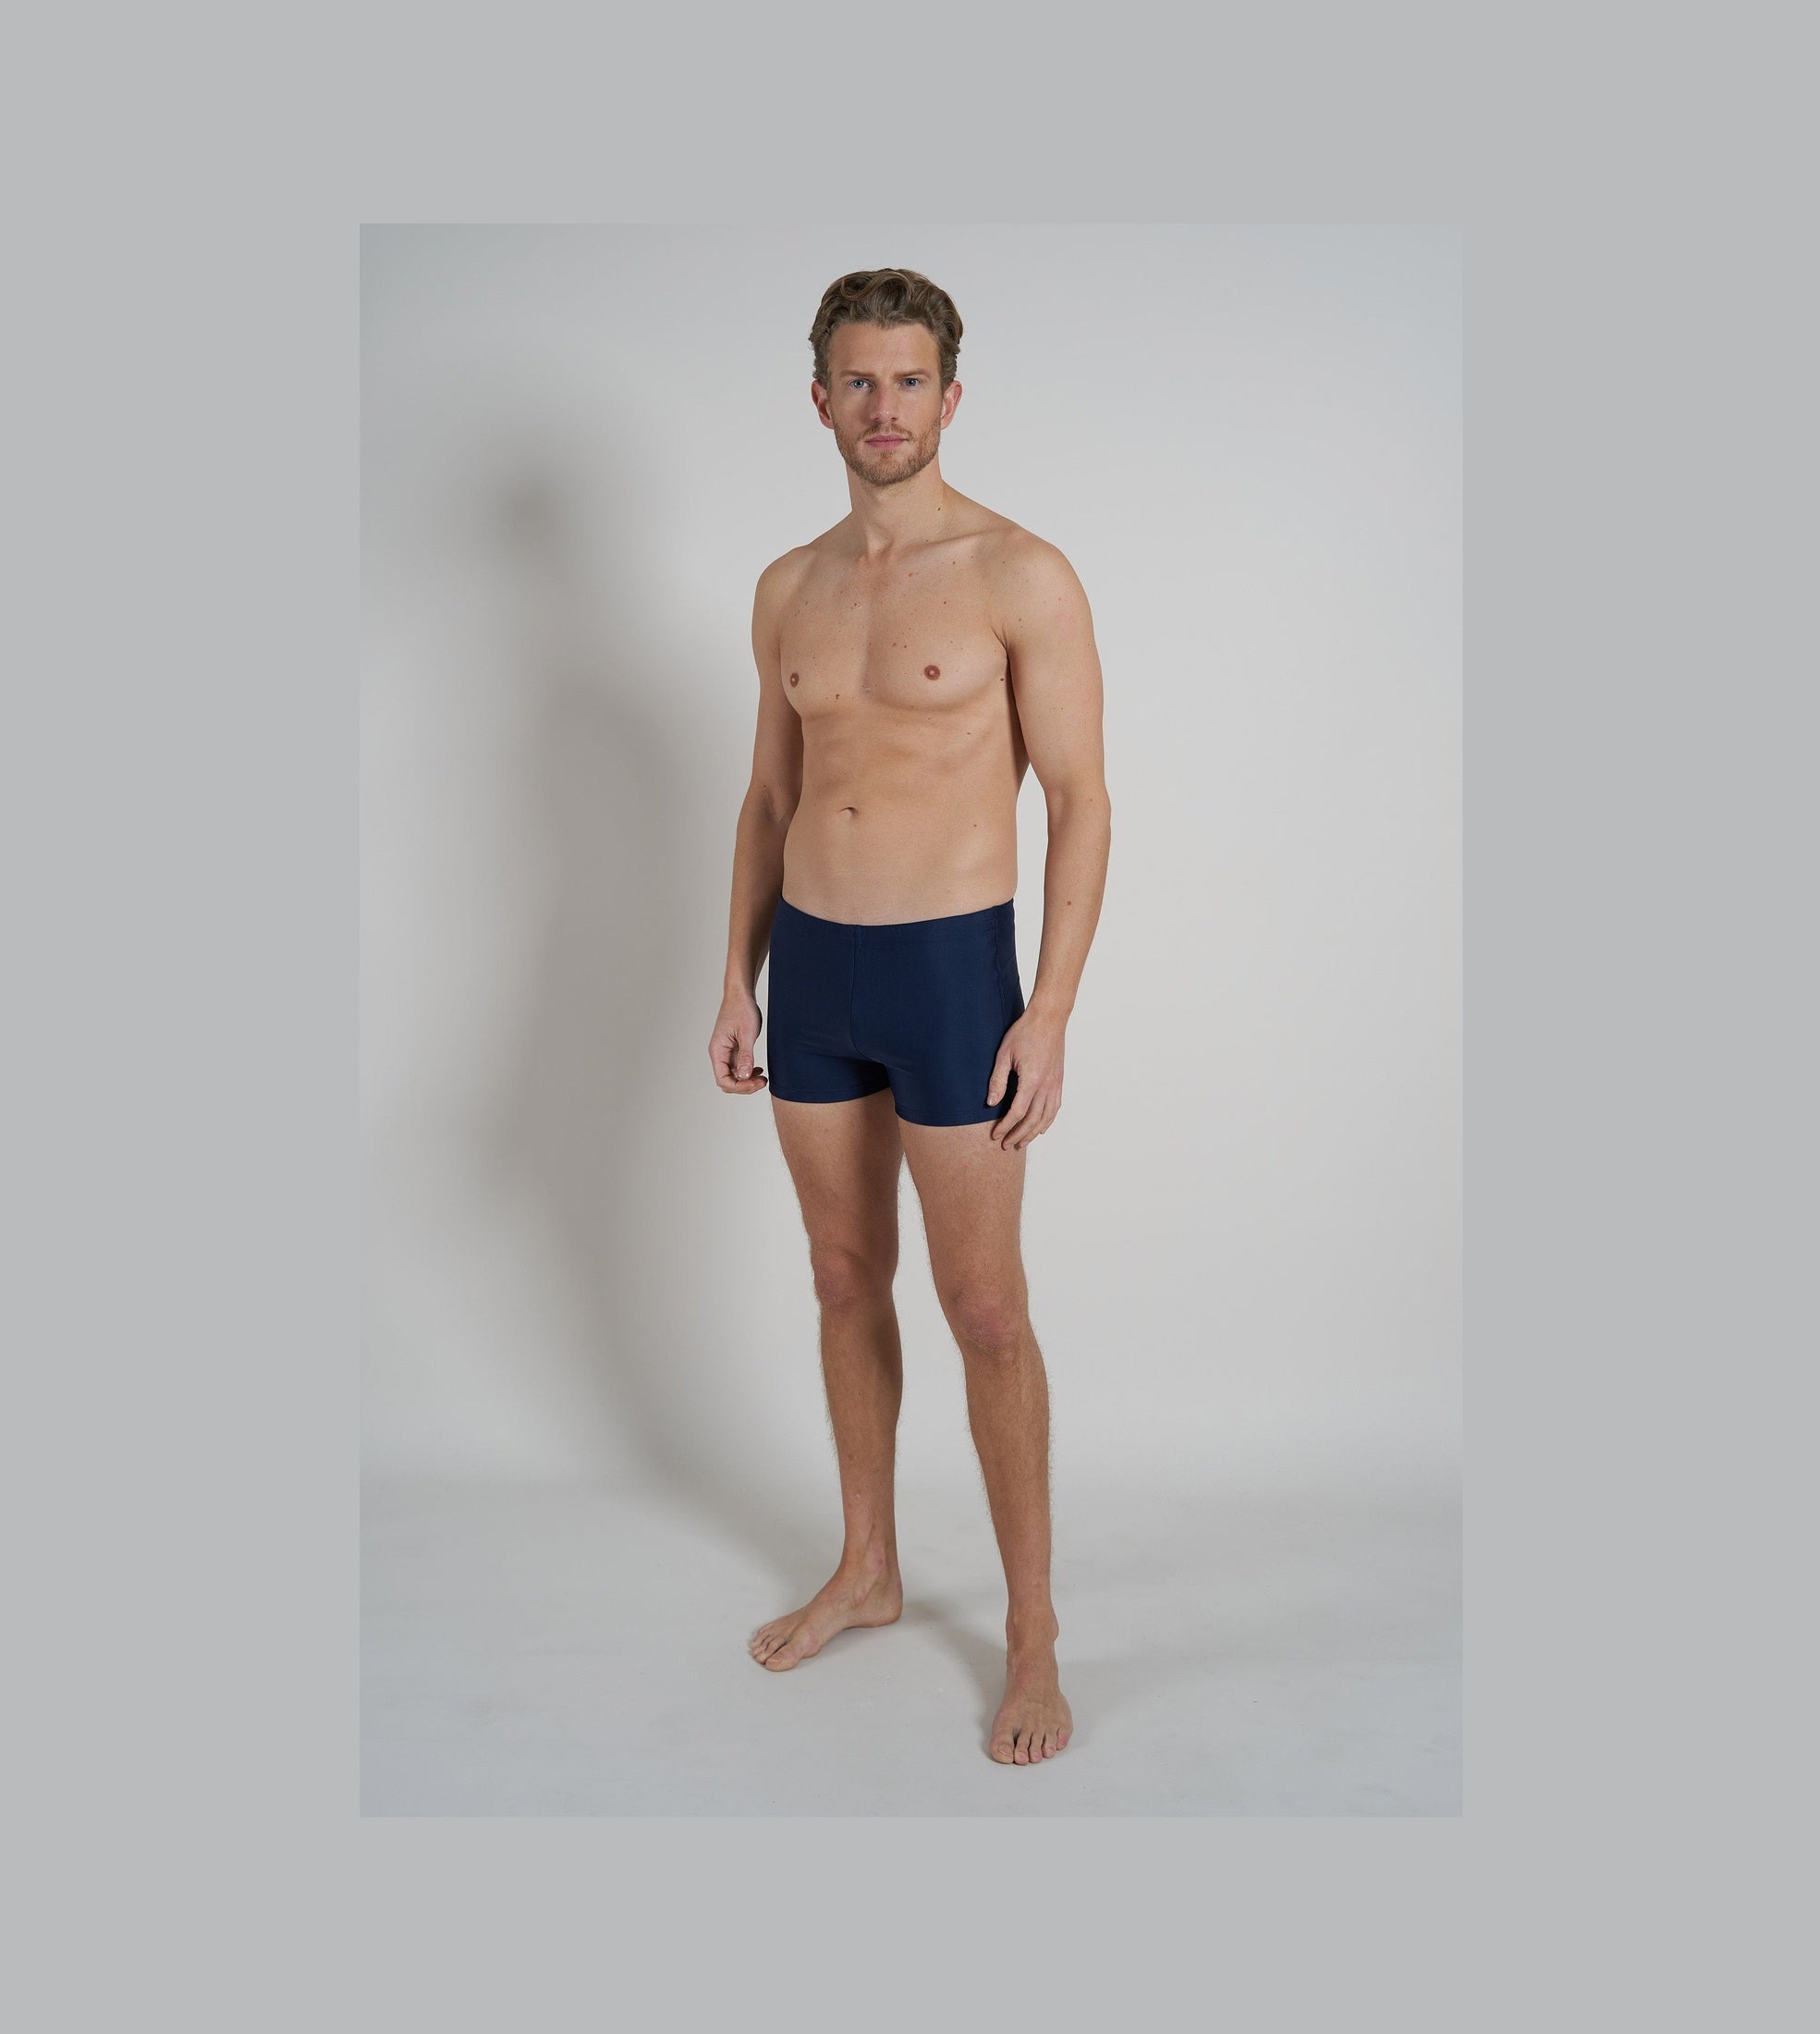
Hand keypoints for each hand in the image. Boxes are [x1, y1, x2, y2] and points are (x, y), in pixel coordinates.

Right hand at [710, 992, 767, 1094]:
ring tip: (762, 1078)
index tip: (755, 1083)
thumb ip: (746, 1056)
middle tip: (762, 1082)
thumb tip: (744, 1076)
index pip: (723, 1079)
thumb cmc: (741, 1010)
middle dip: (744, 1086)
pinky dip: (748, 1072)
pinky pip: (739, 1067)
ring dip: (747, 1080)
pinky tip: (759, 1070)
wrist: (741, 995)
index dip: (739, 1086)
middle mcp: (719, 1054)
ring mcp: (726, 1053)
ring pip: (734, 1076)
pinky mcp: (734, 1049)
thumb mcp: (747, 1034)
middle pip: (728, 1081)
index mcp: (718, 1051)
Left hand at [986, 1005, 1064, 1150]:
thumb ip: (998, 1080)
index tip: (995, 1134)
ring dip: (1033, 1132)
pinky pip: (1055, 1107)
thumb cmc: (1025, 1032)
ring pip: (1046, 1117)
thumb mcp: (1004, 1054)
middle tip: (1006, 1145)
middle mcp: (1046, 1085)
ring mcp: (1055, 1084)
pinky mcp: (1059, 1081)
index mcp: (1032, 1080)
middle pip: (1032, 1120)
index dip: (1005, 1126)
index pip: (1017, 1112)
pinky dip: (1047, 1121)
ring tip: (1022, 1142)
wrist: (1049, 1019)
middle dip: (1018, 1135)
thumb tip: (991, 1103)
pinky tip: (1040, 1127)